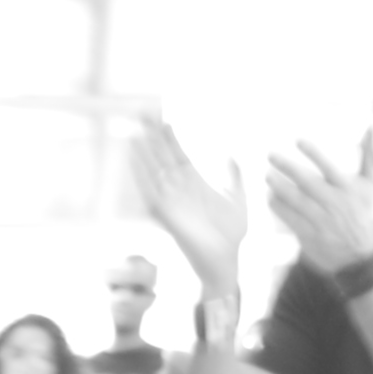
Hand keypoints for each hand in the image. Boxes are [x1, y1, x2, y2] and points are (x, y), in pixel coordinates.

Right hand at [122, 115, 247, 292]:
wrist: (227, 260)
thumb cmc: (232, 235)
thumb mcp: (238, 198)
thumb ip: (234, 176)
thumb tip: (231, 154)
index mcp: (195, 184)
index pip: (179, 154)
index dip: (171, 137)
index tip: (164, 118)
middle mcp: (179, 189)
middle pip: (162, 156)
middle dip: (153, 136)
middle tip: (143, 112)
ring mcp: (171, 200)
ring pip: (154, 169)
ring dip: (144, 150)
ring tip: (136, 130)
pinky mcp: (166, 213)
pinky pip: (150, 189)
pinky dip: (141, 173)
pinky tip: (134, 157)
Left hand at [255, 138, 372, 280]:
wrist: (361, 253)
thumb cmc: (363, 212)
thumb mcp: (370, 185)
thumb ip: (369, 155)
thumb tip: (372, 125)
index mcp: (348, 188)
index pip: (328, 166)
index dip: (313, 152)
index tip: (297, 139)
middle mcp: (334, 202)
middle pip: (306, 181)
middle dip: (287, 167)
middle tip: (270, 154)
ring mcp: (321, 219)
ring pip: (295, 200)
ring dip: (278, 187)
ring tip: (266, 176)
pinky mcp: (309, 235)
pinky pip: (290, 218)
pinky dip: (279, 207)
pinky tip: (270, 197)